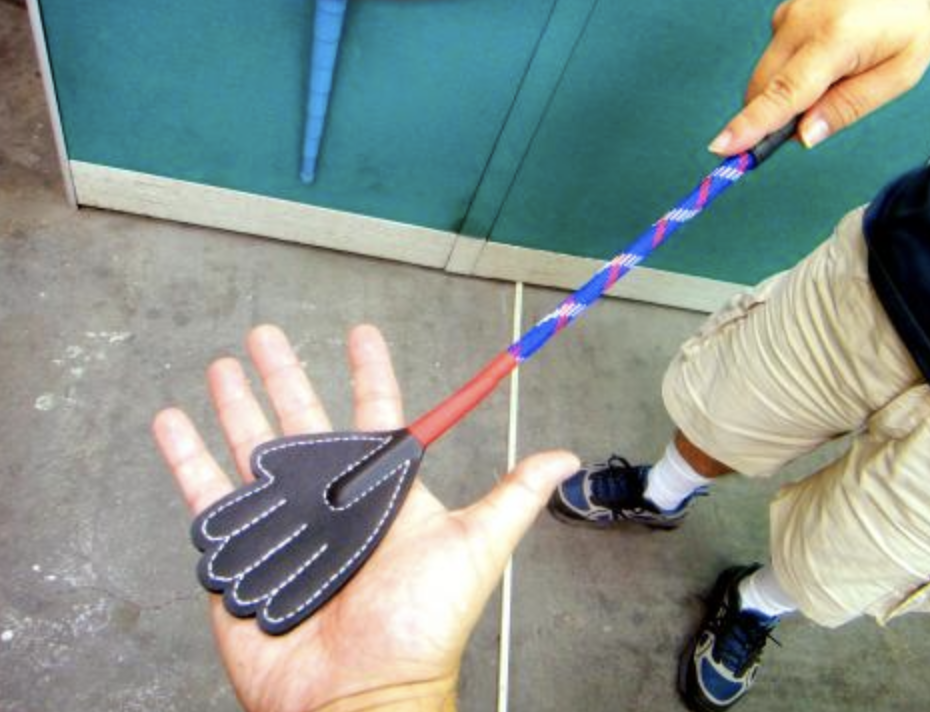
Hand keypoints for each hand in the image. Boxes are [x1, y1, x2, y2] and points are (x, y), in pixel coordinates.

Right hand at [152, 324, 577, 711]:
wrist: (360, 694)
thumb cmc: (420, 626)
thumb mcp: (474, 547)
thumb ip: (513, 497)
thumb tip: (564, 457)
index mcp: (382, 491)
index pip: (375, 413)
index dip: (368, 370)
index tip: (361, 332)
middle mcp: (332, 499)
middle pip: (303, 420)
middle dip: (284, 374)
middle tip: (266, 333)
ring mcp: (286, 522)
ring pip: (255, 448)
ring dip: (236, 405)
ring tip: (222, 364)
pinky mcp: (242, 551)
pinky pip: (208, 496)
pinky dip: (185, 458)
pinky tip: (172, 422)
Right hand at [710, 0, 929, 153]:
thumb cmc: (912, 19)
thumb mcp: (899, 73)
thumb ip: (849, 107)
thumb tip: (803, 137)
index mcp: (835, 39)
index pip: (783, 93)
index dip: (750, 124)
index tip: (722, 147)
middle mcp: (801, 22)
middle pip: (763, 90)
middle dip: (777, 116)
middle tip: (816, 118)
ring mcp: (788, 13)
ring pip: (766, 76)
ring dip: (787, 91)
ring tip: (836, 73)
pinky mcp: (785, 12)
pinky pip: (775, 57)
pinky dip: (791, 69)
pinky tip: (827, 54)